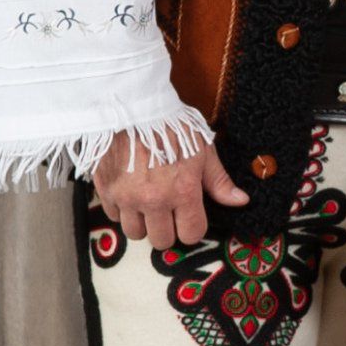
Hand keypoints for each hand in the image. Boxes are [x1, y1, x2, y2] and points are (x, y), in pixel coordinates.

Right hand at [93, 134, 248, 248]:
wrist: (131, 105)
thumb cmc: (172, 124)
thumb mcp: (202, 150)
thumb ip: (218, 180)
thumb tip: (240, 201)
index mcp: (182, 192)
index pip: (191, 234)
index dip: (192, 227)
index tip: (189, 216)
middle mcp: (153, 200)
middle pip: (162, 240)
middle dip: (167, 229)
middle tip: (167, 211)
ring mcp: (126, 197)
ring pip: (135, 233)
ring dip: (143, 223)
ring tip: (146, 204)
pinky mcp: (105, 190)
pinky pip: (113, 216)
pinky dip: (121, 210)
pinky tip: (129, 193)